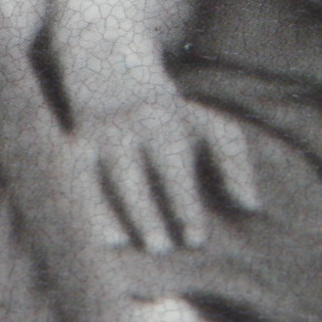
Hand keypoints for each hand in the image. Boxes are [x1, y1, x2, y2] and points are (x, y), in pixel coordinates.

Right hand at [77, 91, 260, 251]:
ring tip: (122, 244)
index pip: (173, 168)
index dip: (184, 204)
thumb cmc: (176, 118)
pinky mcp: (69, 148)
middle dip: (144, 212)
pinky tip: (98, 239)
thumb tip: (251, 205)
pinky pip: (71, 181)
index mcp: (161, 124)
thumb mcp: (212, 127)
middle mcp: (123, 129)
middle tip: (160, 247)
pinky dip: (82, 208)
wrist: (115, 73)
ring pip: (93, 177)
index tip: (195, 239)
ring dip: (106, 212)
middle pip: (130, 175)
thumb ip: (235, 164)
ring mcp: (91, 138)